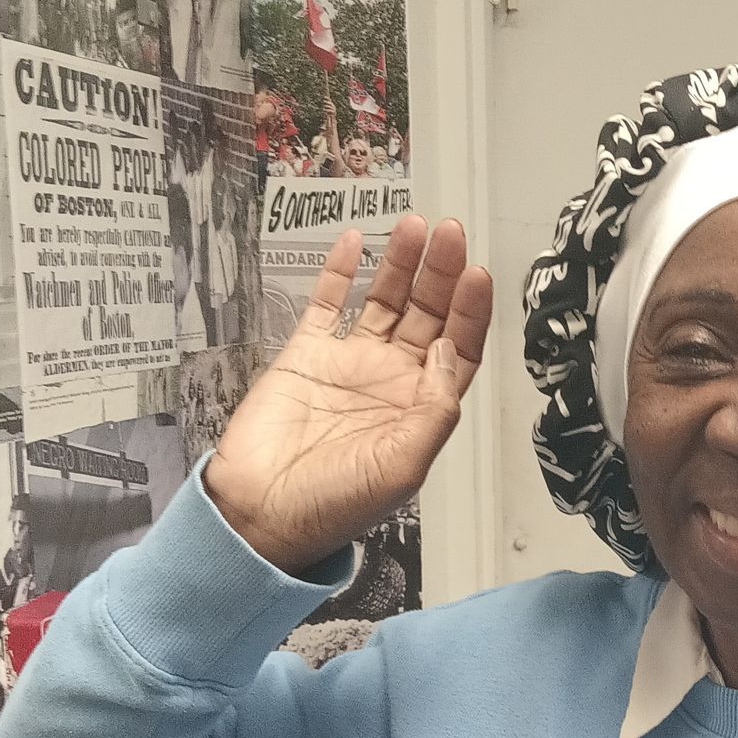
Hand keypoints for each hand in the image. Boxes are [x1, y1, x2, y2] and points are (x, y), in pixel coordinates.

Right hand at [204, 215, 491, 576]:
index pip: (459, 349)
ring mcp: (349, 364)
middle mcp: (391, 381)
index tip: (476, 275)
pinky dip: (339, 272)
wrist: (261, 513)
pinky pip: (327, 305)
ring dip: (401, 264)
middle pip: (428, 315)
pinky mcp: (305, 355)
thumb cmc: (334, 505)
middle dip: (441, 273)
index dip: (470, 312)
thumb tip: (450, 352)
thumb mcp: (402, 467)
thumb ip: (433, 411)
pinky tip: (354, 240)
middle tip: (450, 232)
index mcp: (420, 408)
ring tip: (415, 225)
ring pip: (384, 301)